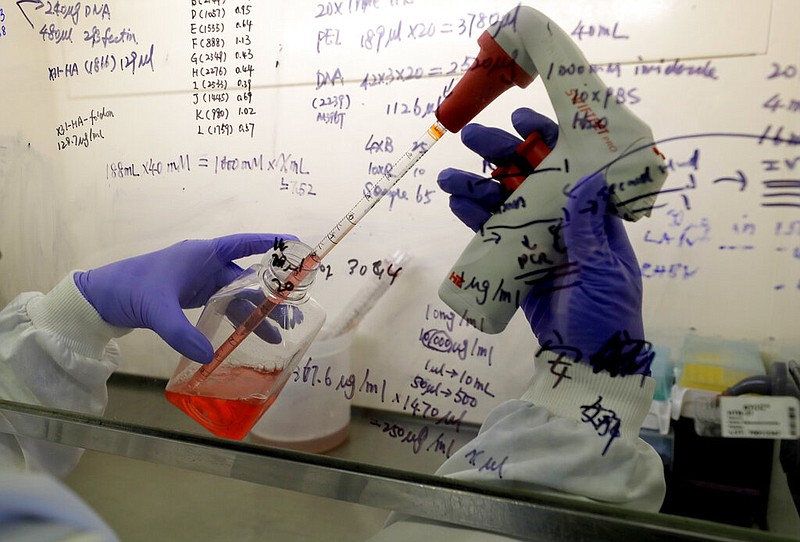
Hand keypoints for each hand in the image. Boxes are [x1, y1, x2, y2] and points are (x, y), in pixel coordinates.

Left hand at [74, 233, 296, 362]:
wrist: (101, 298)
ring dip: (255, 313)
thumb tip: (208, 356)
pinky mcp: (192, 297)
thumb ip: (181, 332)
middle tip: (290, 315)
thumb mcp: (156, 309)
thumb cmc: (130, 289)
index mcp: (201, 254)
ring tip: (276, 336)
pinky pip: (224, 306)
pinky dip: (237, 319)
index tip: (296, 246)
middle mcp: (205, 264)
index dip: (269, 243)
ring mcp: (200, 281)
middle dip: (269, 295)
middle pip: (246, 278)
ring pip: (237, 296)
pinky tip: (249, 336)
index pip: (242, 244)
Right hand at [438, 108, 650, 375]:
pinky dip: (475, 219)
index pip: (574, 167)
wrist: (587, 364)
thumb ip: (589, 230)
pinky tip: (456, 203)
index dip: (550, 139)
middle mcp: (566, 223)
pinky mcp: (518, 265)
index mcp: (595, 219)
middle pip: (533, 178)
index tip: (524, 119)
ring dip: (479, 187)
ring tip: (448, 176)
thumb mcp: (604, 272)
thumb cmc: (607, 317)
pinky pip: (494, 236)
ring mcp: (540, 243)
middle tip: (473, 137)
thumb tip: (586, 178)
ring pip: (507, 205)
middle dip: (504, 155)